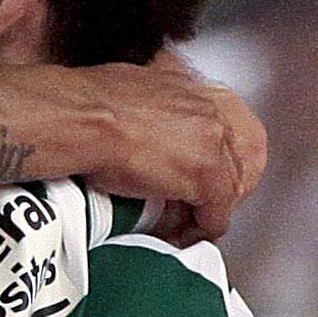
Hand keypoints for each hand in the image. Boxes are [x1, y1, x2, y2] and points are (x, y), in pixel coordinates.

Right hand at [83, 53, 267, 244]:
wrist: (79, 120)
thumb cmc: (81, 107)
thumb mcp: (118, 90)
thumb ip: (138, 104)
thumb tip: (127, 125)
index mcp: (185, 82)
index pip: (219, 118)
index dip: (214, 149)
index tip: (198, 166)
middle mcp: (206, 105)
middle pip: (238, 151)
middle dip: (224, 180)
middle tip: (200, 201)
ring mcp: (212, 140)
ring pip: (231, 183)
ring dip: (211, 206)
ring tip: (190, 222)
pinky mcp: (205, 174)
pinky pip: (217, 211)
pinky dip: (203, 227)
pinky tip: (187, 234)